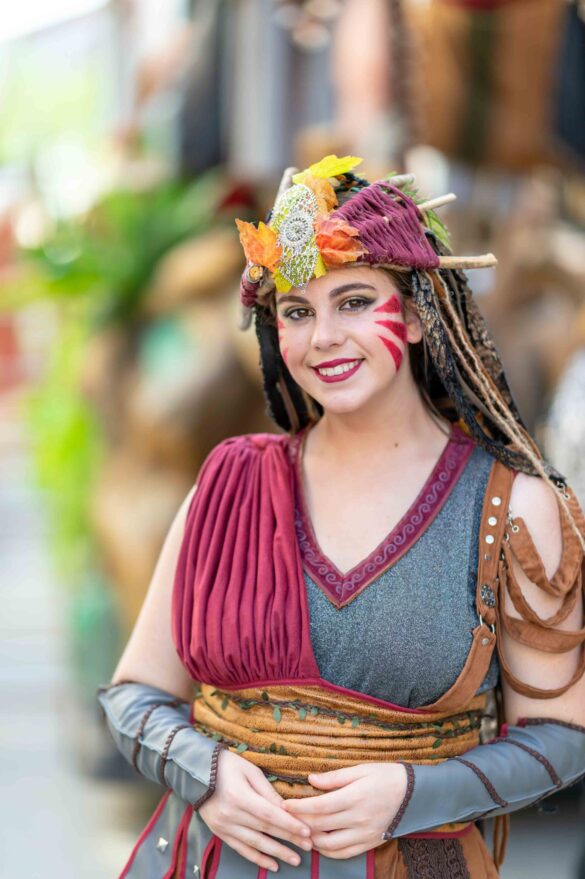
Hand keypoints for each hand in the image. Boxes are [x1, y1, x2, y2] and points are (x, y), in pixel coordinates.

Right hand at [198, 749, 312, 871]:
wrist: (196, 770)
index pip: (269, 815)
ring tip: (295, 859)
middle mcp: (230, 815)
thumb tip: (286, 809)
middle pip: (265, 830)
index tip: (307, 832)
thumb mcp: (250, 770)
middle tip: (309, 847)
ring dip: (276, 853)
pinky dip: (257, 858)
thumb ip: (268, 791)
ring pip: (254, 844)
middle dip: (289, 839)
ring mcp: (223, 826)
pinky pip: (241, 849)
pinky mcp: (219, 832)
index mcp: (239, 796)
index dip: (289, 824)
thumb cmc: (227, 765)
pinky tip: (272, 864)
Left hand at [283, 762, 406, 859]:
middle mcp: (358, 819)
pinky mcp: (369, 843)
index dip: (299, 807)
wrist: (413, 794)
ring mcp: (364, 834)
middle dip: (299, 822)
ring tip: (301, 830)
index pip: (319, 806)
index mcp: (355, 797)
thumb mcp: (361, 769)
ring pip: (329, 845)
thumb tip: (310, 780)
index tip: (284, 804)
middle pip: (320, 826)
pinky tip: (319, 842)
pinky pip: (344, 853)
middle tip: (286, 817)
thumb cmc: (386, 776)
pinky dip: (327, 851)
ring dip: (311, 839)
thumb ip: (334, 777)